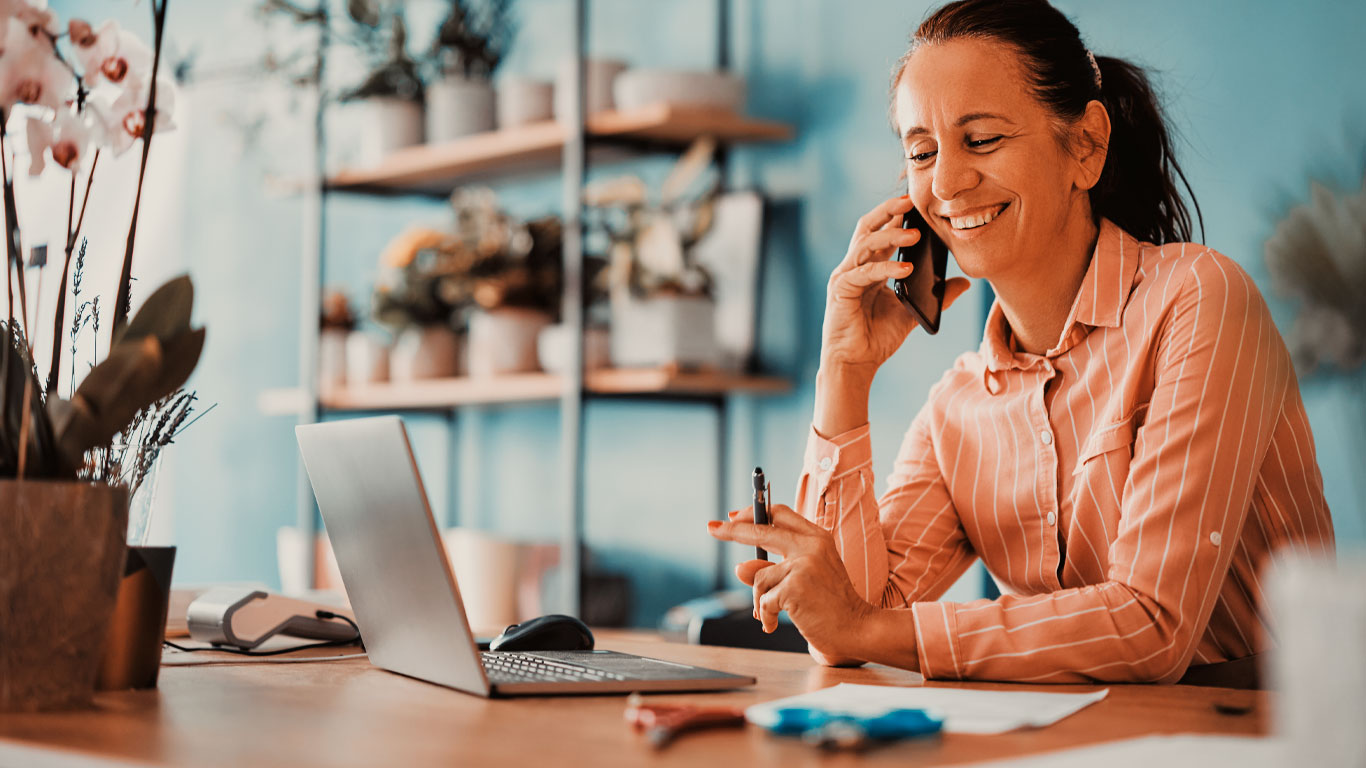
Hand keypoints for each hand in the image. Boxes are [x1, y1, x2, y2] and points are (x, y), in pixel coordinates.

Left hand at [706, 504, 873, 663]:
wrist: (857, 629)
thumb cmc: (831, 606)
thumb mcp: (801, 580)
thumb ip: (772, 569)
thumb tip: (739, 567)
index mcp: (817, 538)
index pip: (780, 514)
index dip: (755, 513)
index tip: (734, 515)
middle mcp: (811, 546)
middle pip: (762, 530)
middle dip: (733, 529)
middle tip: (712, 528)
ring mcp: (804, 565)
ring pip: (759, 577)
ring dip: (758, 600)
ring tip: (769, 615)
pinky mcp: (795, 587)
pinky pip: (763, 600)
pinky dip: (765, 616)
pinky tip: (774, 625)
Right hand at [820, 195, 971, 376]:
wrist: (856, 363)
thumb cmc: (877, 338)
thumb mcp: (912, 312)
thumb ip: (935, 296)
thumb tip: (964, 283)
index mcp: (869, 268)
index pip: (881, 232)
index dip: (896, 215)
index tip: (918, 203)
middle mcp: (854, 267)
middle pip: (867, 227)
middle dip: (888, 210)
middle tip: (911, 200)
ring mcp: (845, 276)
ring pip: (866, 244)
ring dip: (891, 235)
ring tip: (916, 234)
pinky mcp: (840, 290)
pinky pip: (864, 273)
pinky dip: (886, 268)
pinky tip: (906, 268)